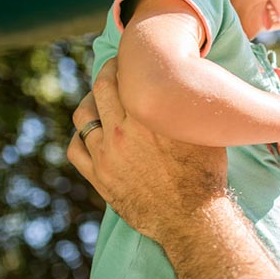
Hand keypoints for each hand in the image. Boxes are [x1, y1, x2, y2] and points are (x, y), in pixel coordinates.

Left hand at [67, 59, 227, 241]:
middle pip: (101, 88)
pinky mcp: (98, 177)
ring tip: (99, 101)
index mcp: (148, 117)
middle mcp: (122, 132)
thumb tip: (189, 85)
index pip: (126, 76)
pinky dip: (79, 135)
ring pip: (83, 116)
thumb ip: (187, 107)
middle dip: (107, 73)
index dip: (127, 63)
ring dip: (90, 102)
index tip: (133, 61)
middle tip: (115, 70)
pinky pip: (74, 148)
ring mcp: (106, 155)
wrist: (193, 217)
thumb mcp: (204, 132)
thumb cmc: (205, 174)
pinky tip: (90, 133)